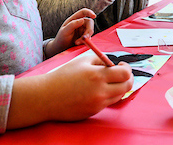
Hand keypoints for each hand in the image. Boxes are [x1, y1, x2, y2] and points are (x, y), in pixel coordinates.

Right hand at [8, 57, 133, 128]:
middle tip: (120, 73)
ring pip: (119, 96)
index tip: (121, 65)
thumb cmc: (63, 76)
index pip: (125, 74)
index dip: (127, 68)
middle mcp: (100, 92)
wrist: (46, 97)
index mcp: (98, 76)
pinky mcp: (93, 112)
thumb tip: (113, 62)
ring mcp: (97, 104)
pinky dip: (107, 96)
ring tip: (107, 81)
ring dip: (118, 87)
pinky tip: (98, 90)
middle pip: (127, 87)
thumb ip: (100, 59)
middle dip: (127, 78)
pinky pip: (108, 103)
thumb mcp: (82, 61)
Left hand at [46, 9, 95, 56]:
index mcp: (74, 19)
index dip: (89, 12)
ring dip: (86, 37)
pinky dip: (85, 41)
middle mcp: (80, 23)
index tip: (94, 16)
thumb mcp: (64, 31)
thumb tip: (82, 20)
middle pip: (90, 23)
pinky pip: (89, 37)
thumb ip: (72, 25)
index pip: (83, 12)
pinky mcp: (85, 36)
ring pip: (90, 31)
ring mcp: (83, 30)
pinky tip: (78, 44)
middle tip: (85, 38)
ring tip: (77, 43)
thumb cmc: (61, 38)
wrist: (61, 48)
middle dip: (89, 30)